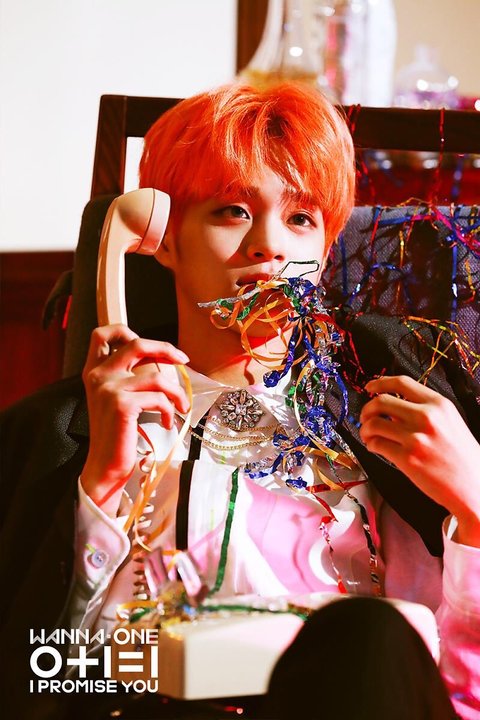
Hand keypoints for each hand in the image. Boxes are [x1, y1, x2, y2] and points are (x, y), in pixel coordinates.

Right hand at [81, 324, 189, 514]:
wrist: (105, 466)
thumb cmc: (116, 434)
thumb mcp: (115, 399)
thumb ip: (125, 377)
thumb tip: (159, 358)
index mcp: (93, 371)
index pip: (102, 334)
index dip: (126, 330)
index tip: (152, 345)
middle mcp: (98, 376)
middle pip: (137, 344)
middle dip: (166, 349)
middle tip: (184, 360)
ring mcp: (109, 389)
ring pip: (157, 376)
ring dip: (176, 392)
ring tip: (181, 407)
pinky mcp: (122, 404)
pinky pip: (159, 398)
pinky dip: (170, 410)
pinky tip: (168, 422)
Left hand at [360, 375, 479, 546]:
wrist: (475, 485)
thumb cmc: (462, 456)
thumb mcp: (450, 422)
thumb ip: (425, 410)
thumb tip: (394, 407)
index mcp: (438, 404)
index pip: (402, 383)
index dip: (380, 383)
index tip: (369, 388)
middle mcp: (426, 417)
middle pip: (380, 401)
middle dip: (367, 409)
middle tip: (365, 418)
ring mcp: (416, 437)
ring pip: (373, 423)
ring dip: (365, 429)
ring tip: (369, 436)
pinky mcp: (407, 458)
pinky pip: (376, 444)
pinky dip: (370, 445)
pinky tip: (376, 447)